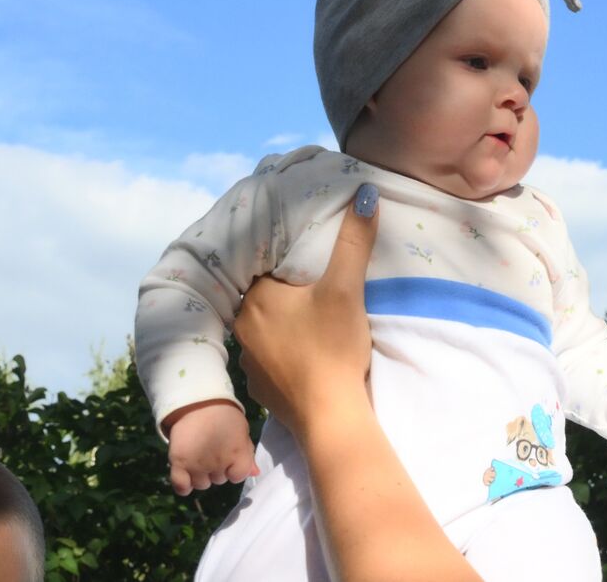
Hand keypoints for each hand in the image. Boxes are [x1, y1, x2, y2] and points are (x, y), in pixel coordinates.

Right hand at [165, 400, 256, 495]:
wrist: (198, 403)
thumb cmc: (224, 416)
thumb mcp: (242, 430)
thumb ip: (248, 453)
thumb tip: (255, 473)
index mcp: (238, 454)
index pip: (239, 477)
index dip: (235, 469)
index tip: (231, 458)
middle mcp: (219, 463)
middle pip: (220, 480)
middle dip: (218, 469)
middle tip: (213, 451)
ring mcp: (198, 465)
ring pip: (202, 485)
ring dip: (202, 476)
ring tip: (200, 459)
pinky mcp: (179, 463)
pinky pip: (182, 487)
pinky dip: (184, 486)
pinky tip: (187, 477)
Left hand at [234, 184, 378, 442]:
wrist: (328, 414)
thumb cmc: (332, 345)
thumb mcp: (347, 288)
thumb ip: (354, 240)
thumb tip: (364, 192)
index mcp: (257, 297)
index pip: (267, 267)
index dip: (289, 263)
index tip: (309, 262)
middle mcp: (242, 325)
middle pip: (265, 297)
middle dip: (287, 292)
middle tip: (315, 289)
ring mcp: (248, 359)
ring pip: (265, 328)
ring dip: (284, 324)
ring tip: (311, 322)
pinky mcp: (260, 386)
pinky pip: (269, 358)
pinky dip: (285, 354)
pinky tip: (305, 355)